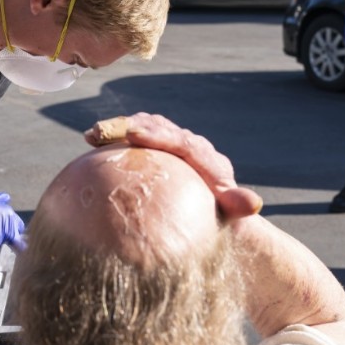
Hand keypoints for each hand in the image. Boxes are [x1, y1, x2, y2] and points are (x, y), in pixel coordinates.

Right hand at [84, 113, 262, 218]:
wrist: (213, 215)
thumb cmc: (220, 220)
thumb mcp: (230, 214)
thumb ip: (237, 205)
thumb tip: (254, 204)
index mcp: (208, 159)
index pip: (182, 141)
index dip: (158, 135)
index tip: (133, 134)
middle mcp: (189, 145)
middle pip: (158, 127)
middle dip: (128, 125)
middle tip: (101, 131)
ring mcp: (170, 145)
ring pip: (143, 127)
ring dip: (117, 127)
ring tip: (92, 134)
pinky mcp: (155, 150)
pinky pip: (132, 140)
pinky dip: (113, 139)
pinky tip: (90, 146)